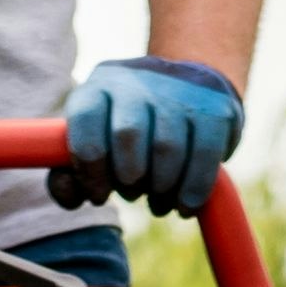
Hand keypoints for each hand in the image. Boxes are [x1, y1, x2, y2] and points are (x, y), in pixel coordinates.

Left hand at [52, 57, 242, 215]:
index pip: (85, 120)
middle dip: (128, 177)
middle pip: (128, 133)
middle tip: (132, 193)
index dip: (89, 168)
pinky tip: (185, 205)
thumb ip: (70, 175)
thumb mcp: (96, 143)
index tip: (99, 196)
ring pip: (167, 147)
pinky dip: (193, 189)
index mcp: (99, 86)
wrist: (189, 89)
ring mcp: (179, 90)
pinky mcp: (215, 108)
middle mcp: (137, 81)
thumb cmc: (131, 131)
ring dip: (161, 189)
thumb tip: (70, 195)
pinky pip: (204, 154)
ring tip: (158, 203)